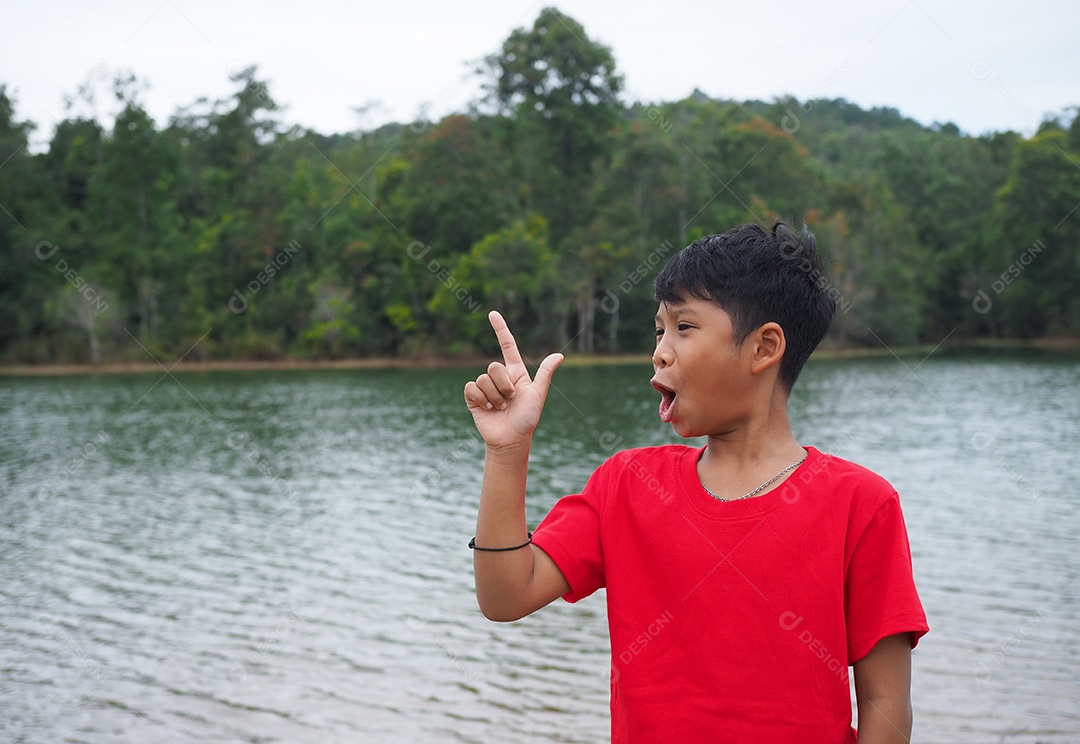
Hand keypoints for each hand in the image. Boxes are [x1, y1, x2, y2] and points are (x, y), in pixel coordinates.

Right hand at [464, 311, 562, 448]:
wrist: (511, 439)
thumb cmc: (527, 418)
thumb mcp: (538, 395)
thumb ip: (545, 374)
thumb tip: (559, 356)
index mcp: (516, 372)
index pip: (507, 345)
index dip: (500, 329)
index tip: (492, 313)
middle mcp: (499, 377)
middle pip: (494, 366)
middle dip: (504, 385)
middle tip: (510, 400)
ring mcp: (485, 386)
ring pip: (484, 378)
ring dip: (495, 396)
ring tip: (500, 408)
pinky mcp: (473, 397)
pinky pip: (472, 387)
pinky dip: (481, 399)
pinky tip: (487, 409)